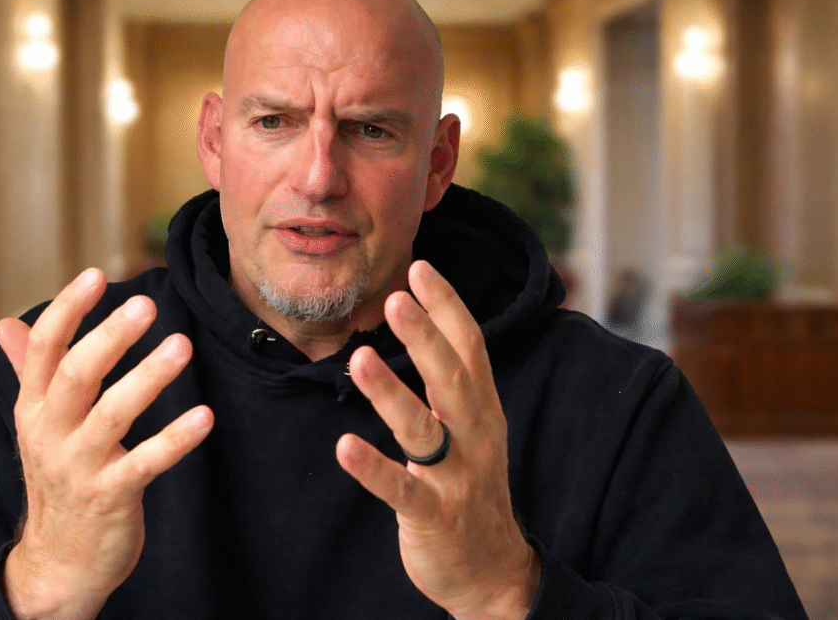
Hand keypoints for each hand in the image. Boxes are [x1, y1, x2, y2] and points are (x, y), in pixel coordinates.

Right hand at [0, 268, 213, 619]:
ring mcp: (78, 468)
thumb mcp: (36, 424)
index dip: (67, 310)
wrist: (58, 562)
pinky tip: (204, 416)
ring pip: (111, 415)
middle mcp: (49, 434)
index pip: (42, 350)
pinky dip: (175, 439)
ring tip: (181, 345)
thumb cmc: (58, 477)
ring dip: (148, 378)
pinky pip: (146, 464)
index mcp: (32, 408)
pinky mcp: (110, 498)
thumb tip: (5, 324)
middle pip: (76, 375)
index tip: (95, 274)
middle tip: (146, 303)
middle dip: (110, 336)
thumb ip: (28, 372)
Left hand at [336, 260, 539, 619]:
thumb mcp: (473, 427)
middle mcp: (475, 436)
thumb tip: (428, 322)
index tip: (420, 267)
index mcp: (482, 408)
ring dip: (391, 393)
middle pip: (452, 378)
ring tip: (359, 359)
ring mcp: (457, 477)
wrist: (493, 570)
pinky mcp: (436, 516)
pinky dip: (374, 469)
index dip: (447, 307)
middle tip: (396, 298)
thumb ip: (453, 381)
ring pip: (424, 429)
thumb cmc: (471, 484)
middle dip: (425, 337)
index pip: (470, 347)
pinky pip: (402, 491)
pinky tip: (345, 446)